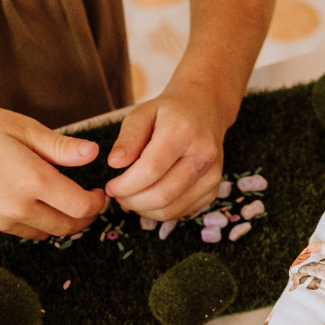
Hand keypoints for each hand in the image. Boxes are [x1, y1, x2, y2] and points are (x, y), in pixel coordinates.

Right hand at [0, 103, 105, 237]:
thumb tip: (92, 154)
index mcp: (32, 181)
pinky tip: (20, 198)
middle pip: (66, 227)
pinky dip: (27, 220)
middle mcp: (17, 208)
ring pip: (42, 233)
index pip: (80, 207)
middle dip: (82, 218)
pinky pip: (16, 230)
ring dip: (56, 221)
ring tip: (55, 199)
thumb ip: (60, 147)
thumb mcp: (21, 127)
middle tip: (86, 201)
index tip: (97, 192)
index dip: (96, 202)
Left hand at [104, 81, 226, 220]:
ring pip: (170, 210)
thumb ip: (128, 138)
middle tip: (117, 195)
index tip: (110, 186)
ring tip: (130, 197)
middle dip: (131, 201)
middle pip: (161, 195)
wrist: (205, 111)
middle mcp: (203, 156)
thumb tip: (114, 163)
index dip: (125, 185)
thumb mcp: (142, 113)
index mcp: (183, 131)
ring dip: (143, 210)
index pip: (150, 170)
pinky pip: (180, 213)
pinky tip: (149, 197)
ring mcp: (211, 176)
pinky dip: (158, 211)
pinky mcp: (213, 191)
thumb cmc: (168, 113)